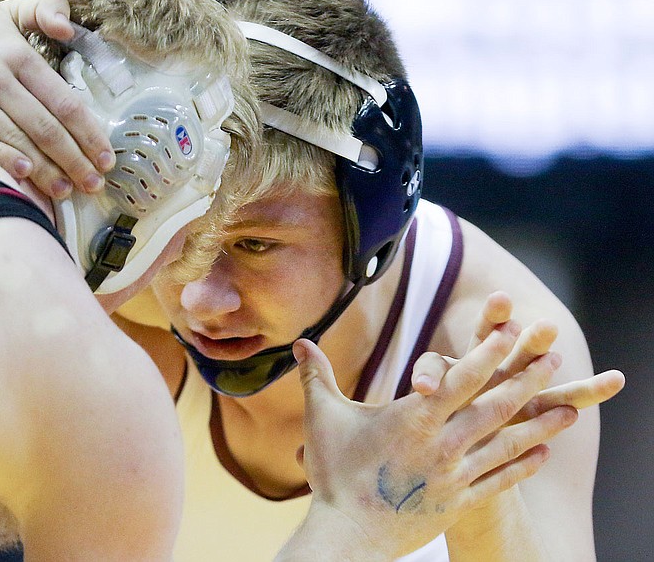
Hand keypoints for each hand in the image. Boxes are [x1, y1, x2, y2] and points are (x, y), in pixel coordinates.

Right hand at [0, 0, 113, 197]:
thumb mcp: (7, 15)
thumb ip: (44, 9)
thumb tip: (67, 26)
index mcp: (16, 54)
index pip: (64, 102)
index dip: (89, 134)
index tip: (107, 159)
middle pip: (44, 126)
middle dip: (74, 160)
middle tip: (94, 184)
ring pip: (15, 138)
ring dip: (45, 169)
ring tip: (66, 190)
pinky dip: (0, 157)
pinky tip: (24, 174)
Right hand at [292, 315, 575, 558]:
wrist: (348, 535)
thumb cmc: (335, 474)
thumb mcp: (324, 417)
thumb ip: (316, 375)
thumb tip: (299, 341)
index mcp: (413, 418)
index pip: (459, 378)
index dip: (487, 352)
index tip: (510, 332)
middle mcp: (442, 444)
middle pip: (493, 406)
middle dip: (525, 380)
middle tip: (554, 358)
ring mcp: (454, 475)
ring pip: (506, 444)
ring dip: (538, 424)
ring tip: (567, 408)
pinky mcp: (458, 503)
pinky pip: (499, 481)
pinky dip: (523, 466)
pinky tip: (542, 454)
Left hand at [411, 291, 624, 420]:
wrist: (447, 432)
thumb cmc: (436, 401)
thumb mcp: (429, 380)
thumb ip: (428, 376)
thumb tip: (423, 386)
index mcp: (476, 355)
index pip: (485, 331)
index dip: (494, 316)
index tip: (501, 299)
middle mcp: (504, 366)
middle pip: (521, 348)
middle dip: (533, 339)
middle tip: (545, 327)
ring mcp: (522, 388)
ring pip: (548, 372)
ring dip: (568, 363)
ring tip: (584, 345)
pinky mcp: (533, 411)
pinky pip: (564, 402)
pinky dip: (589, 391)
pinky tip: (614, 378)